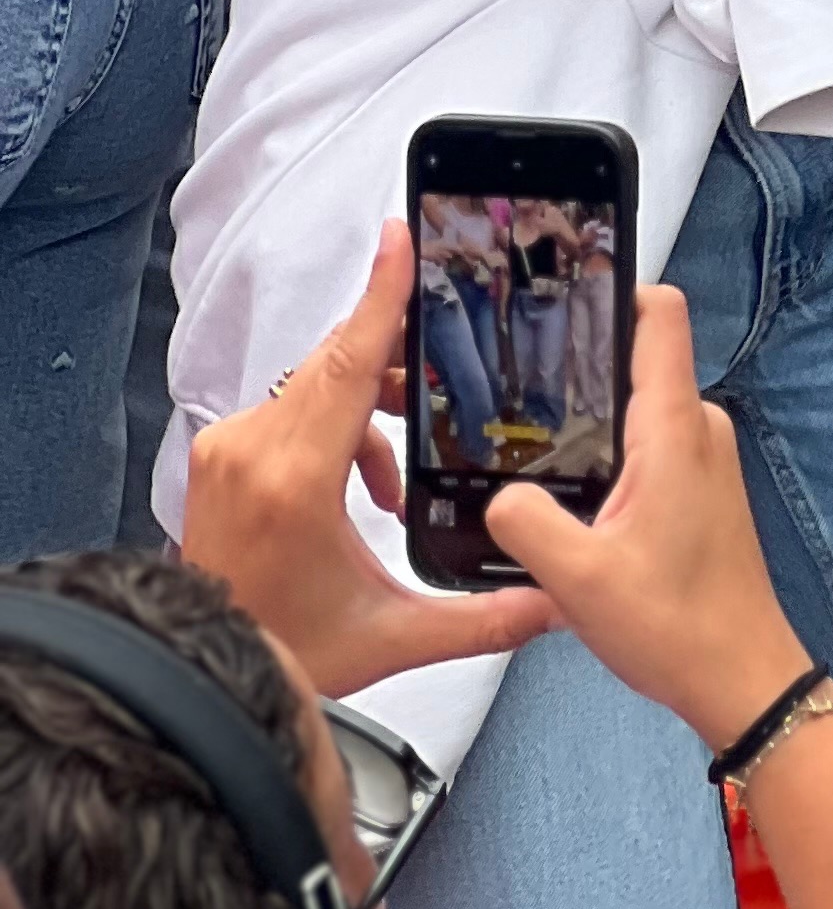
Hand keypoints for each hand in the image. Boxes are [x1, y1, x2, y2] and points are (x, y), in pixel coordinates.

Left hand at [180, 226, 555, 696]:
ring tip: (398, 468)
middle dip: (396, 358)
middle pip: (339, 361)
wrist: (206, 669)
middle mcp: (255, 451)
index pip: (349, 361)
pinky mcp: (218, 456)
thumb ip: (482, 617)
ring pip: (315, 381)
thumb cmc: (286, 652)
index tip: (400, 238)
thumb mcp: (393, 637)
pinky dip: (331, 424)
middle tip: (439, 378)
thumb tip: (551, 600)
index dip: (381, 295)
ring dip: (366, 401)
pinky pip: (288, 406)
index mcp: (297, 480)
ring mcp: (229, 449)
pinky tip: (360, 481)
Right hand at [487, 289, 812, 750]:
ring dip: (591, 427)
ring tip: (530, 451)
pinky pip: (650, 448)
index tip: (557, 296)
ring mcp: (704, 458)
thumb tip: (499, 496)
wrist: (741, 678)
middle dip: (579, 368)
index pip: (660, 314)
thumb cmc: (674, 624)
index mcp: (676, 426)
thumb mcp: (578, 578)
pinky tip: (571, 500)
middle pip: (638, 360)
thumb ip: (526, 523)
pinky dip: (610, 461)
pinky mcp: (701, 490)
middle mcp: (698, 427)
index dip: (613, 289)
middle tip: (511, 390)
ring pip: (639, 412)